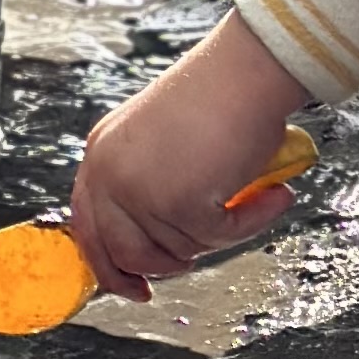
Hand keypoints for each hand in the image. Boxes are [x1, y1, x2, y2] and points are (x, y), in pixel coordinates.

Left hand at [66, 11, 311, 302]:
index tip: (134, 289)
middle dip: (166, 265)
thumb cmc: (219, 98)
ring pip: (179, 251)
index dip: (108, 265)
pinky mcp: (176, 201)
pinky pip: (217, 239)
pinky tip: (271, 193)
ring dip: (219, 233)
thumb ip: (150, 187)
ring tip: (247, 195)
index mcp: (101, 153)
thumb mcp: (161, 144)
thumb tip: (164, 246)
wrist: (247, 69)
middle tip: (202, 251)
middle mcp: (109, 172)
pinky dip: (250, 221)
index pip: (87, 226)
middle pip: (125, 254)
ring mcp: (137, 189)